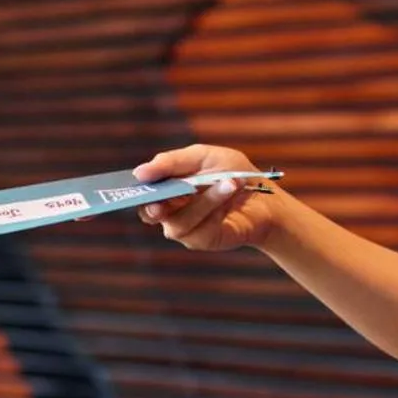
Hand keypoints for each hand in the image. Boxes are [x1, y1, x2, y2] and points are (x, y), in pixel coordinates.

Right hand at [133, 144, 279, 252]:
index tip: (134, 181)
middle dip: (157, 204)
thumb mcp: (202, 157)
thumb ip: (171, 162)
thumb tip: (139, 173)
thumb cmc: (232, 173)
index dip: (131, 190)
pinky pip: (200, 229)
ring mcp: (185, 228)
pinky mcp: (202, 240)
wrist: (266, 197)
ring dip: (204, 200)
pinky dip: (216, 207)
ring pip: (177, 222)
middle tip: (162, 200)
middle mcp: (170, 211)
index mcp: (165, 188)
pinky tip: (232, 192)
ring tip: (228, 182)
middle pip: (150, 212)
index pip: (139, 193)